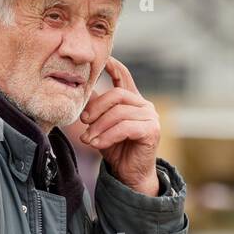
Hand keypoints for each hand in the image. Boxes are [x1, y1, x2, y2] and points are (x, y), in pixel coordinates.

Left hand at [79, 56, 159, 195]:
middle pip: (117, 95)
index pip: (124, 76)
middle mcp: (144, 105)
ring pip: (119, 113)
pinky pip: (125, 127)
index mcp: (133, 100)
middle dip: (97, 107)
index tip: (102, 58)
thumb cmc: (116, 149)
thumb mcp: (101, 125)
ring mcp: (150, 117)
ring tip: (87, 139)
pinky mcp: (152, 130)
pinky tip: (97, 144)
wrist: (130, 175)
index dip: (113, 66)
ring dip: (99, 126)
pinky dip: (108, 136)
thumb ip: (95, 108)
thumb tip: (81, 91)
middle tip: (83, 121)